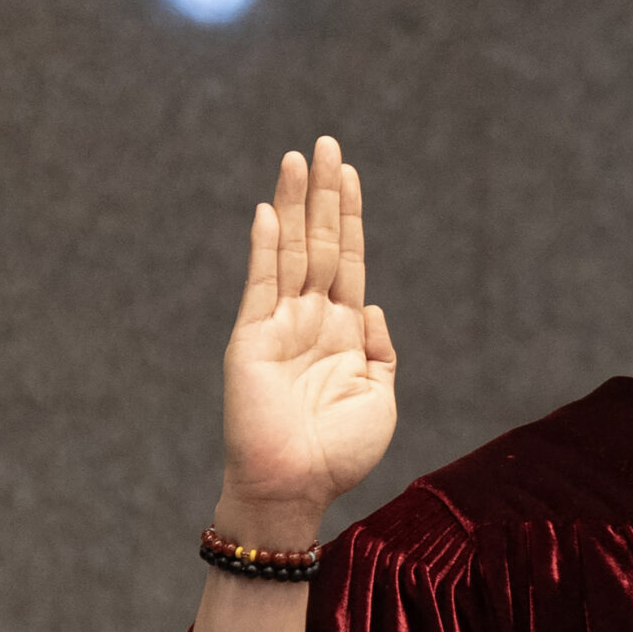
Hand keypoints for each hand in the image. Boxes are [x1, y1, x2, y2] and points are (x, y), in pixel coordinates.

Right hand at [216, 136, 396, 543]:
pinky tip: (270, 212)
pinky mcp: (251, 340)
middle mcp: (311, 320)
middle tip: (325, 142)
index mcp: (345, 332)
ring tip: (296, 157)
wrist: (296, 489)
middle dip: (323, 193)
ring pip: (290, 252)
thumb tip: (374, 309)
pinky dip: (265, 248)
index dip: (350, 215)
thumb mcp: (381, 399)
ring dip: (294, 204)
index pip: (349, 260)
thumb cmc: (340, 454)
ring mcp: (279, 326)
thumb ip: (381, 351)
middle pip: (321, 242)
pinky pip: (260, 285)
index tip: (349, 172)